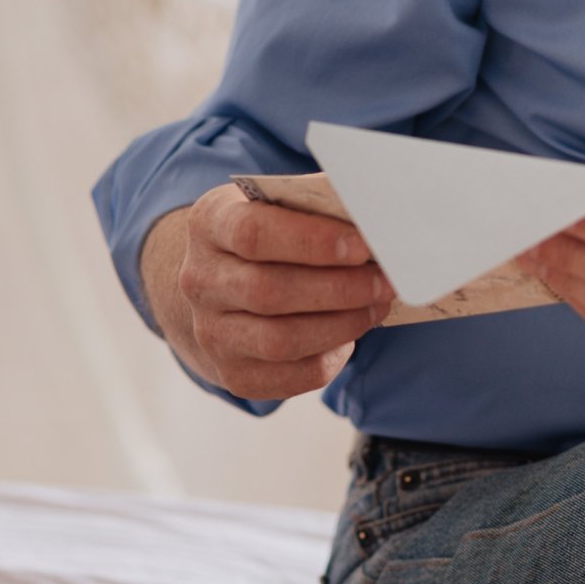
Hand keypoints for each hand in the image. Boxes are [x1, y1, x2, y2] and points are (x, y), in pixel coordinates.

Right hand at [142, 181, 394, 400]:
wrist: (223, 284)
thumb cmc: (269, 235)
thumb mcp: (278, 206)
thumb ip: (316, 207)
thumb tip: (375, 219)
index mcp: (209, 225)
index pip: (253, 234)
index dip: (313, 242)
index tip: (362, 246)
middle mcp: (200, 281)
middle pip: (269, 292)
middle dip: (339, 288)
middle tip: (384, 281)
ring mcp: (210, 333)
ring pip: (279, 340)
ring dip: (340, 325)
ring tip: (375, 306)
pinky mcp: (233, 373)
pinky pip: (288, 377)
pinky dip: (329, 358)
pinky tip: (350, 335)